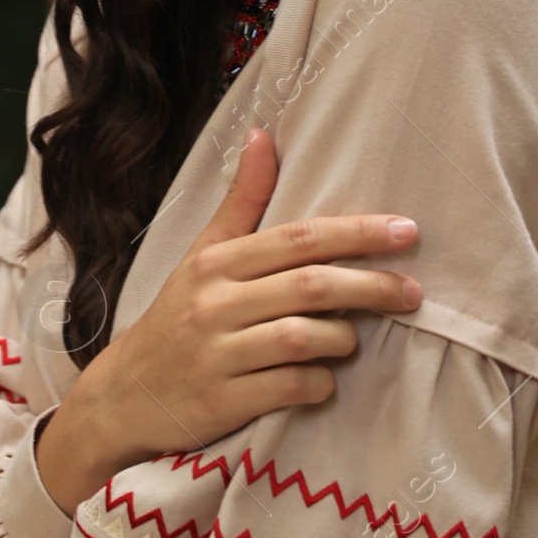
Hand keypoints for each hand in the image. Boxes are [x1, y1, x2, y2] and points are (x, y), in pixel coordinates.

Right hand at [35, 125, 420, 512]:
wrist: (125, 395)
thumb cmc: (177, 318)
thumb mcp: (203, 255)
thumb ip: (242, 202)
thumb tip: (263, 135)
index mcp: (217, 263)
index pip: (298, 239)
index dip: (357, 234)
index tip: (406, 231)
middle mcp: (215, 304)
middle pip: (310, 287)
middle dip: (371, 287)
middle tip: (413, 292)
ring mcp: (217, 354)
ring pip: (302, 337)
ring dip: (342, 340)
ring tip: (351, 342)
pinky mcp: (223, 401)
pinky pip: (289, 388)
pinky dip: (317, 383)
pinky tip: (322, 380)